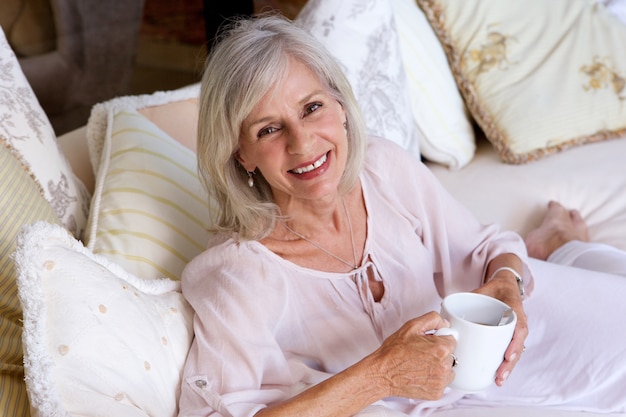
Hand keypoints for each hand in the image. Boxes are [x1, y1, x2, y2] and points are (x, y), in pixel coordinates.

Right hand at [368, 311, 455, 399]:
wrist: (383, 373)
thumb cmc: (394, 351)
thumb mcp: (411, 326)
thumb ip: (433, 319)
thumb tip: (446, 324)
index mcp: (441, 348)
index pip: (452, 339)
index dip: (438, 339)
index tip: (428, 343)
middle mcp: (444, 366)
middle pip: (451, 355)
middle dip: (439, 353)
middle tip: (422, 353)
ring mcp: (441, 381)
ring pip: (448, 369)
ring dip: (439, 366)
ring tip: (421, 364)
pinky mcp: (437, 393)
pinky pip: (442, 383)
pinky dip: (434, 379)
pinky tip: (421, 375)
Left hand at [474, 272, 528, 386]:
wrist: (504, 286)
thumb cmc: (493, 289)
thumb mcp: (483, 290)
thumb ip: (469, 297)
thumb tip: (445, 305)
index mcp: (514, 311)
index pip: (520, 328)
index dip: (515, 343)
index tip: (508, 356)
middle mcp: (517, 323)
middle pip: (518, 346)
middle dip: (510, 363)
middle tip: (500, 376)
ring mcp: (514, 331)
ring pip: (515, 352)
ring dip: (507, 367)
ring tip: (498, 380)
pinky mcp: (508, 337)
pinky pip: (509, 351)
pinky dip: (504, 363)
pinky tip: (497, 376)